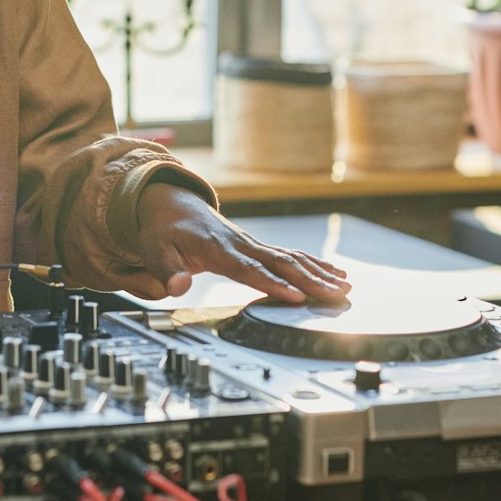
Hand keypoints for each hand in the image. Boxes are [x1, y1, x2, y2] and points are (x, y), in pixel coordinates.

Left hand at [105, 184, 351, 304]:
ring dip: (319, 272)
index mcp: (217, 249)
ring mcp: (252, 244)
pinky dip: (314, 264)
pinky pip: (290, 255)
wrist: (172, 204)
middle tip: (336, 295)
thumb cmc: (165, 230)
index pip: (249, 270)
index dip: (272, 283)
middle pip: (280, 263)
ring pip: (291, 258)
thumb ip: (167, 270)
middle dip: (310, 280)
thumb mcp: (155, 250)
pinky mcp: (257, 246)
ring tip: (345, 286)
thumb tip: (178, 287)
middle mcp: (241, 245)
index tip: (295, 297)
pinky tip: (334, 273)